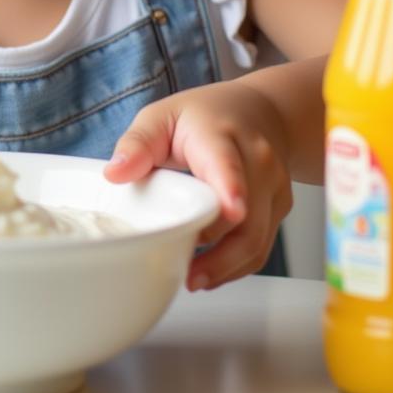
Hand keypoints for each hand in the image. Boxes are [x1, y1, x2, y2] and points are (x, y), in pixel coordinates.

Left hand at [103, 80, 292, 290]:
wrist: (258, 112)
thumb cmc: (202, 116)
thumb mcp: (161, 117)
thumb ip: (137, 143)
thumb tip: (115, 173)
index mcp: (221, 136)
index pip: (227, 165)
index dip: (231, 189)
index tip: (232, 211)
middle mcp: (257, 162)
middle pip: (245, 216)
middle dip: (220, 250)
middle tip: (186, 272)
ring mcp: (272, 187)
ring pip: (257, 238)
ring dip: (226, 266)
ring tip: (193, 280)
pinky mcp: (278, 209)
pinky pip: (261, 245)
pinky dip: (237, 265)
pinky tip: (211, 273)